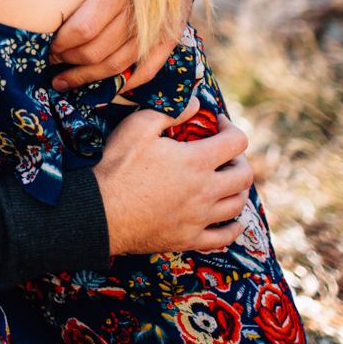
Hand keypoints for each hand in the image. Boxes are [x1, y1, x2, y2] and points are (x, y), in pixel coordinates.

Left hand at [49, 0, 192, 91]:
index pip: (86, 27)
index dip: (62, 42)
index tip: (45, 46)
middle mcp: (145, 10)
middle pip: (100, 50)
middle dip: (70, 62)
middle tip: (48, 66)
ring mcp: (161, 26)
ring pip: (121, 65)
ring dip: (90, 79)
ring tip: (64, 82)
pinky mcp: (172, 35)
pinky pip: (150, 68)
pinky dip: (128, 83)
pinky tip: (105, 89)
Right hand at [93, 101, 252, 254]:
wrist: (98, 211)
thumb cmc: (116, 166)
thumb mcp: (138, 127)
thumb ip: (171, 112)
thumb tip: (195, 104)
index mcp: (197, 161)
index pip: (236, 141)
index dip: (231, 127)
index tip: (218, 124)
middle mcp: (205, 191)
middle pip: (244, 176)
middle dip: (239, 159)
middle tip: (224, 154)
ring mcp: (198, 219)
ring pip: (238, 205)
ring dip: (237, 190)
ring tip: (225, 182)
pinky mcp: (188, 239)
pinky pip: (223, 237)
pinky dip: (233, 228)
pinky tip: (232, 221)